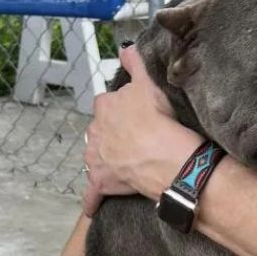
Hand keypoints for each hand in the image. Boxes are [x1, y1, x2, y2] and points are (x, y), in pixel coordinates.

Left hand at [82, 45, 202, 216]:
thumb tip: (126, 49)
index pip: (108, 104)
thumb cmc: (158, 120)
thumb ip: (135, 63)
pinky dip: (92, 200)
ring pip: (94, 158)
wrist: (165, 157)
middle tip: (134, 139)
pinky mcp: (101, 183)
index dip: (122, 109)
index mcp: (104, 107)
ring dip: (103, 160)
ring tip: (123, 163)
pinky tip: (93, 206)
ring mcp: (95, 159)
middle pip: (100, 131)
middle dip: (112, 134)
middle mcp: (94, 132)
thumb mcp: (149, 83)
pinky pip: (92, 194)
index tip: (136, 115)